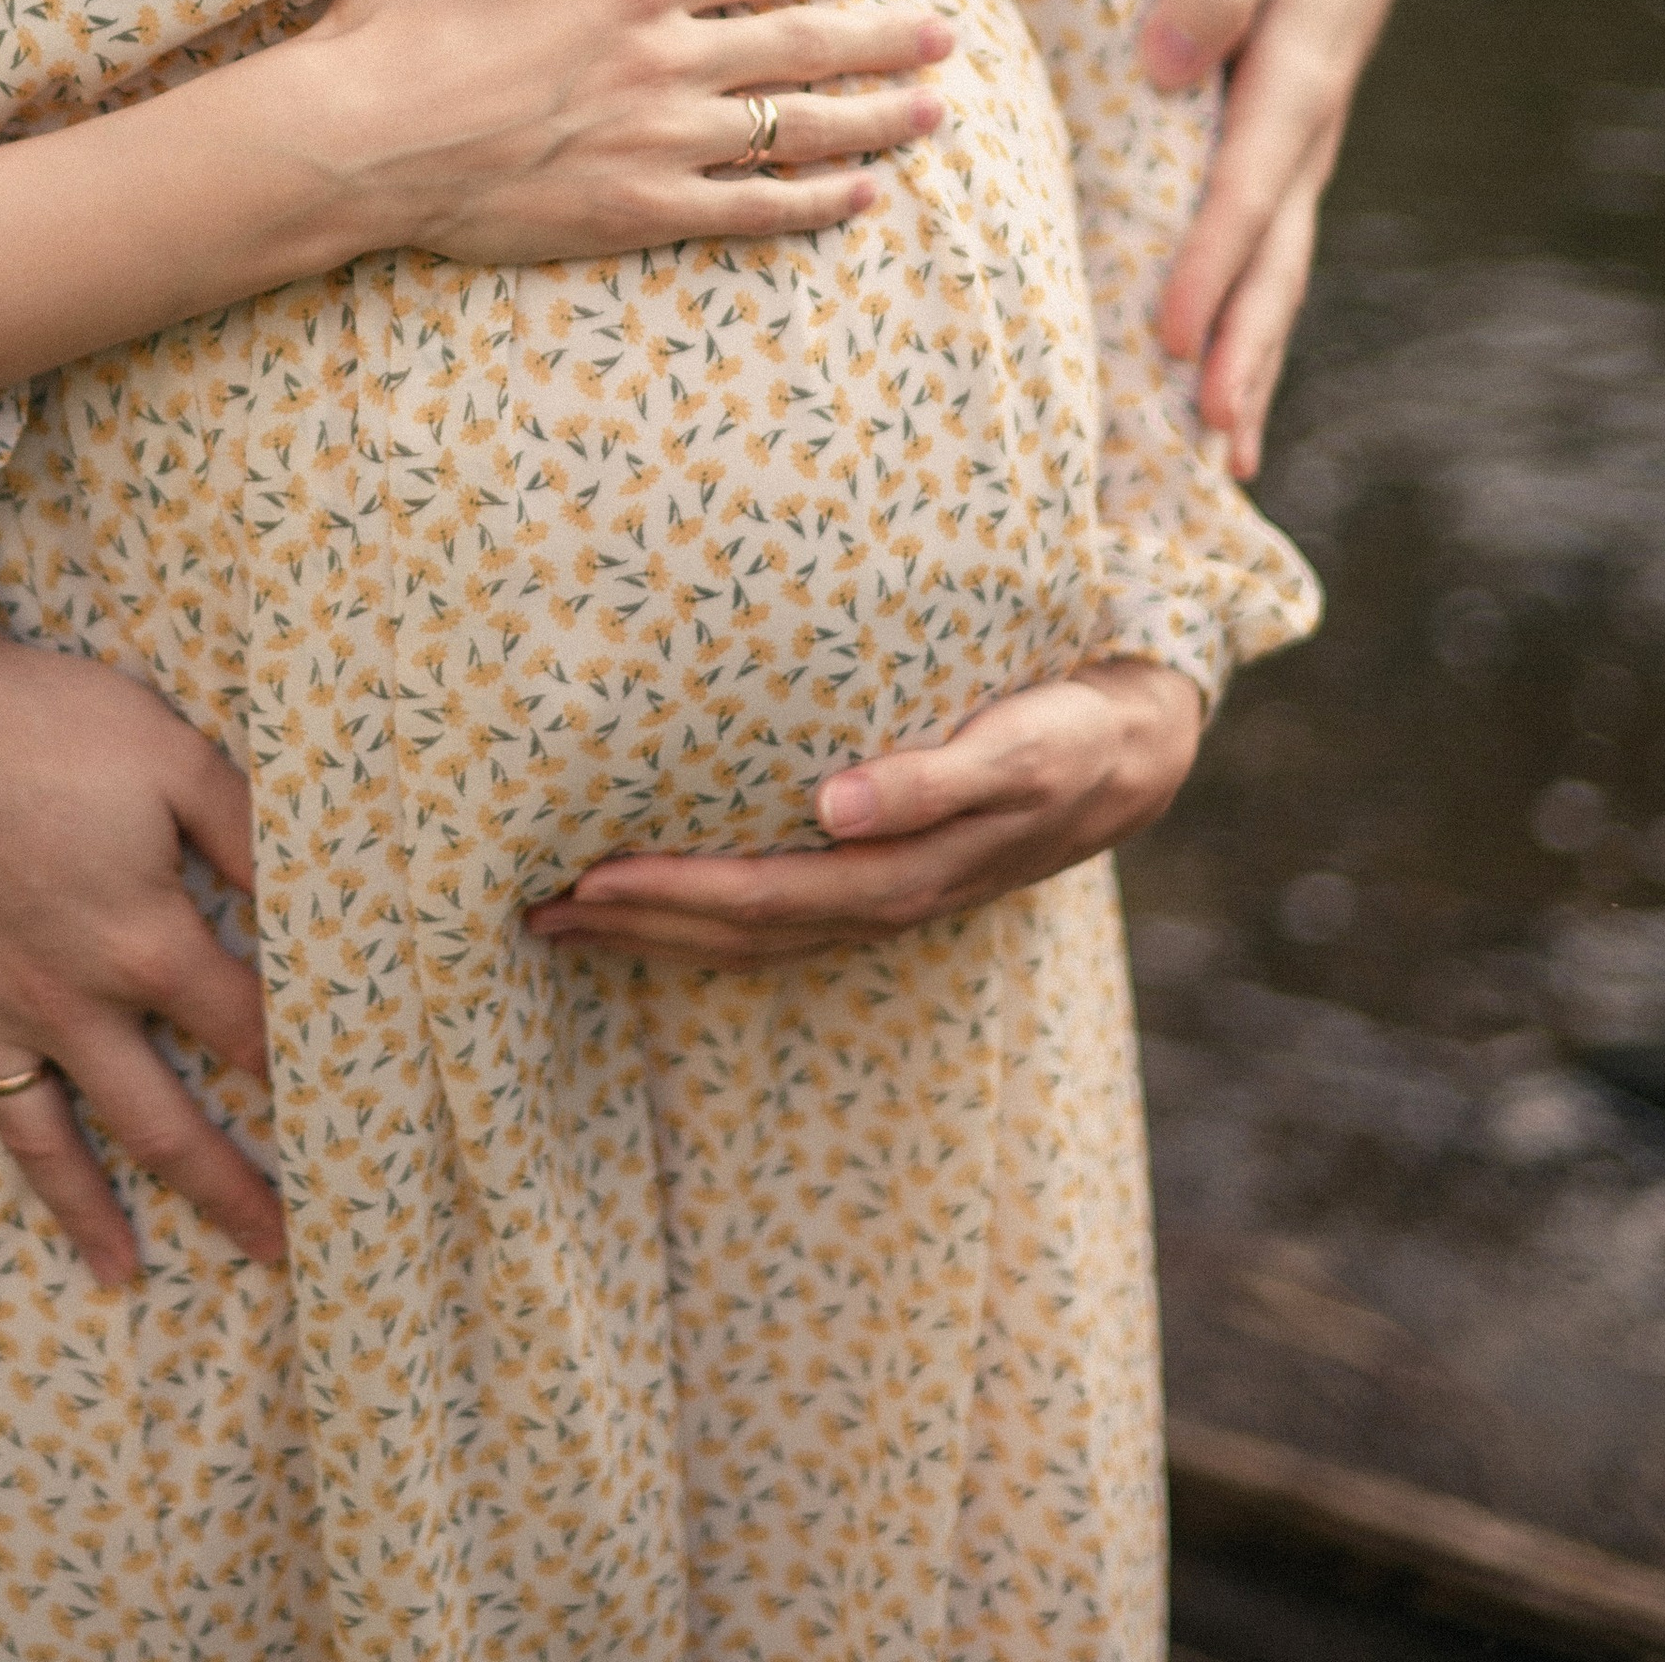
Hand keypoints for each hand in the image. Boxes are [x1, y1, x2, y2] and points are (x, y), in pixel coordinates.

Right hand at [0, 518, 282, 1285]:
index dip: (296, 1070)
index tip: (345, 1119)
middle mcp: (65, 999)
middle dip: (219, 1188)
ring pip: (35, 1130)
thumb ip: (248, 834)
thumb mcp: (180, 759)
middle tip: (272, 1251)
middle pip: (154, 1118)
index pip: (240, 1030)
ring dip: (78, 1206)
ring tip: (117, 1271)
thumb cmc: (50, 725)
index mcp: (142, 945)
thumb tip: (311, 895)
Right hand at [305, 0, 952, 262]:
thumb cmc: (410, 18)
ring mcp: (661, 140)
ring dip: (876, 119)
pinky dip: (817, 203)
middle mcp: (668, 57)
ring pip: (798, 127)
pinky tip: (864, 197)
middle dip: (885, 39)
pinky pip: (753, 209)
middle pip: (804, 45)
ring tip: (933, 112)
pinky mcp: (639, 212)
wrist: (360, 137)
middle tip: (945, 37)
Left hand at [521, 660, 1201, 962]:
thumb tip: (831, 807)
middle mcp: (881, 898)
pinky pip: (781, 915)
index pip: (759, 898)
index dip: (668, 896)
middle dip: (634, 921)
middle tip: (528, 903)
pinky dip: (707, 914)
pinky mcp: (886, 876)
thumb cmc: (1068, 731)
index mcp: (900, 873)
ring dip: (656, 928)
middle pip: (737, 929)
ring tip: (562, 912)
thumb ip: (929, 777)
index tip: (581, 876)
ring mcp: (883, 896)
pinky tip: (655, 894)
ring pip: (752, 934)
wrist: (1136, 753)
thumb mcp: (1015, 746)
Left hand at [1141, 0, 1398, 479]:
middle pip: (1276, 260)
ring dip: (1251, 366)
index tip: (1169, 332)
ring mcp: (1296, 174)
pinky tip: (1221, 417)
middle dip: (1243, 347)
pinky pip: (1264, 272)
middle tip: (1210, 430)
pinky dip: (1247, 342)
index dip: (1211, 261)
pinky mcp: (1275, 186)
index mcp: (1296, 83)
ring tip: (1224, 458)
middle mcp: (1304, 145)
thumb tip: (1163, 66)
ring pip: (1277, 282)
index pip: (1248, 186)